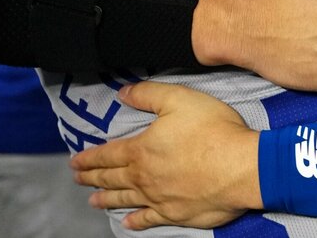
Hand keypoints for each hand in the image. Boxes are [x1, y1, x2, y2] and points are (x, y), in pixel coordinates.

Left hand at [72, 81, 258, 229]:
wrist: (240, 166)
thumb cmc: (212, 130)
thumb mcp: (179, 99)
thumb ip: (148, 94)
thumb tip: (123, 93)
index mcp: (142, 150)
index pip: (108, 155)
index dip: (90, 158)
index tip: (76, 162)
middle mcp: (144, 178)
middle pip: (112, 179)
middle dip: (93, 178)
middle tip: (79, 179)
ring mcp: (159, 198)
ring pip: (125, 200)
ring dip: (107, 200)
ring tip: (93, 201)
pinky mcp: (177, 213)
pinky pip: (149, 219)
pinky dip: (136, 221)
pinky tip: (128, 223)